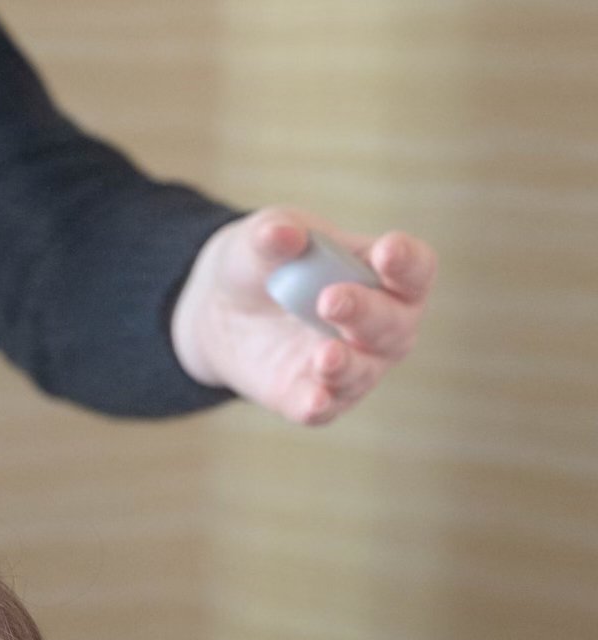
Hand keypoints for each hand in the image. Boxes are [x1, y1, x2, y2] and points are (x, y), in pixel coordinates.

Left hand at [169, 208, 435, 426]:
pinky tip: (314, 399)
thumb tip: (282, 233)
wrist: (223, 309)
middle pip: (394, 324)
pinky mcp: (317, 397)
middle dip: (367, 313)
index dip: (407, 263)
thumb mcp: (262, 238)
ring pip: (364, 371)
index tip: (387, 251)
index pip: (415, 270)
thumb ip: (275, 232)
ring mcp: (354, 365)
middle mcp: (382, 324)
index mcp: (382, 272)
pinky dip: (321, 404)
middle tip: (330, 300)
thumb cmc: (265, 262)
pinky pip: (325, 408)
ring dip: (347, 365)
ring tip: (325, 356)